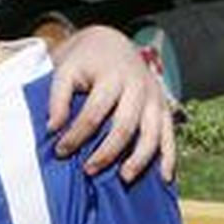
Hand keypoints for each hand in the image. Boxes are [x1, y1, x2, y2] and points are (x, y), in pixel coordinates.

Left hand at [48, 26, 176, 181]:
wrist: (112, 44)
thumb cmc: (84, 62)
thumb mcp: (65, 71)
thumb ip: (57, 98)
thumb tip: (52, 128)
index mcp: (113, 77)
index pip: (94, 112)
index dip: (77, 135)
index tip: (60, 151)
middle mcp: (139, 87)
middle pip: (125, 126)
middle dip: (107, 151)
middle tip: (88, 170)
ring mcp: (155, 98)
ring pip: (153, 134)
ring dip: (140, 159)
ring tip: (123, 178)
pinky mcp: (165, 108)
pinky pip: (170, 135)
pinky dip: (169, 157)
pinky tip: (164, 178)